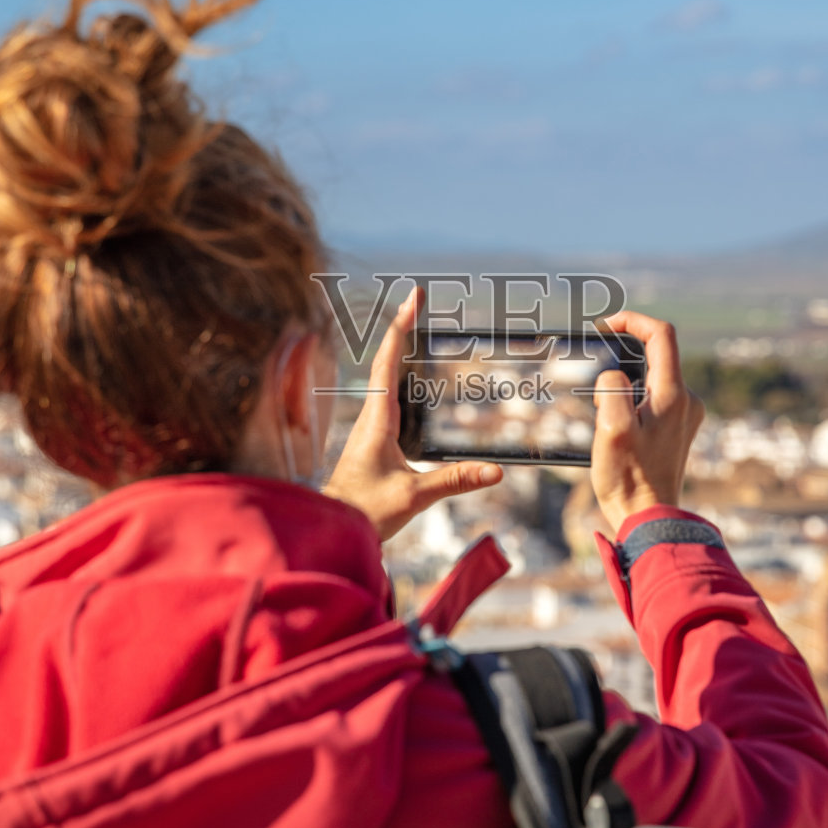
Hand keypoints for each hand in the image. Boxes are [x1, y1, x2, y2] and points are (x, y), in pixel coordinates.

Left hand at [323, 287, 503, 540]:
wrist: (332, 529)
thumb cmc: (363, 512)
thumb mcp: (414, 496)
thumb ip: (454, 481)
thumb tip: (495, 471)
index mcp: (377, 420)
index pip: (387, 362)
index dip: (401, 327)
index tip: (413, 297)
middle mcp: (370, 417)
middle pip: (384, 360)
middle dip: (402, 327)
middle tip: (418, 299)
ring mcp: (369, 427)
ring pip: (382, 377)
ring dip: (398, 349)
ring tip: (415, 326)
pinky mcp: (373, 440)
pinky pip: (386, 396)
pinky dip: (398, 374)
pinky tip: (411, 379)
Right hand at [590, 310, 703, 523]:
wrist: (649, 518)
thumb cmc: (628, 478)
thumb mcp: (610, 429)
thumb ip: (611, 389)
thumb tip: (612, 376)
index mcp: (672, 394)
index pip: (661, 334)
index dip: (633, 320)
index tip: (607, 324)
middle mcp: (686, 400)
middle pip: (656, 355)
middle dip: (622, 357)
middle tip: (595, 375)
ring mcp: (685, 414)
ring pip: (652, 378)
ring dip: (624, 383)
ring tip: (602, 410)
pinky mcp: (678, 428)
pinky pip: (654, 398)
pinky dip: (631, 399)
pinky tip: (615, 424)